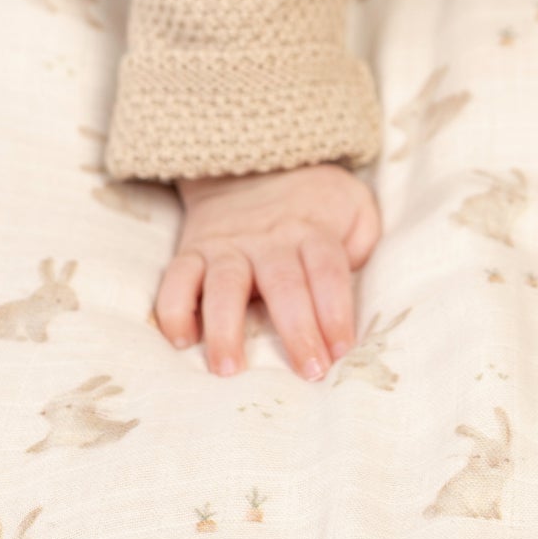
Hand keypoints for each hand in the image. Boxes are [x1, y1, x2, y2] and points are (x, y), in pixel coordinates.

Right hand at [155, 162, 380, 379]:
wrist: (250, 167)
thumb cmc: (311, 203)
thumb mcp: (353, 204)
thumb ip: (363, 238)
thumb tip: (360, 277)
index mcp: (311, 231)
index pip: (327, 270)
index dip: (336, 310)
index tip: (343, 349)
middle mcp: (269, 239)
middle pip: (284, 285)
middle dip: (298, 331)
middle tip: (309, 371)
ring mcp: (227, 245)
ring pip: (224, 285)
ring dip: (225, 328)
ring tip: (229, 369)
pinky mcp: (193, 251)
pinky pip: (175, 279)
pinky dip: (173, 310)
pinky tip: (181, 341)